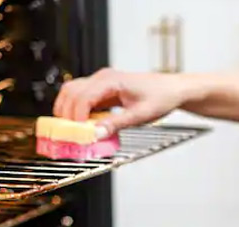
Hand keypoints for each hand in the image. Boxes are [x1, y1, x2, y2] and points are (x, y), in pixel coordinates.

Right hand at [53, 68, 193, 136]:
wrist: (172, 90)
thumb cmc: (161, 97)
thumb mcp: (141, 114)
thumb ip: (117, 124)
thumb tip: (97, 134)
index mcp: (111, 80)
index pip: (83, 97)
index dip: (77, 117)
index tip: (79, 133)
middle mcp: (102, 78)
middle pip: (70, 92)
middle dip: (66, 114)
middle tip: (70, 134)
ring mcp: (101, 83)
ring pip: (71, 93)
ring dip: (68, 111)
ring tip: (73, 131)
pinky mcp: (102, 91)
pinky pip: (81, 98)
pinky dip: (77, 111)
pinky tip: (83, 126)